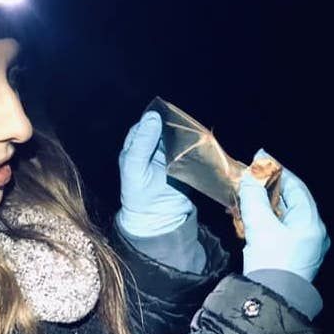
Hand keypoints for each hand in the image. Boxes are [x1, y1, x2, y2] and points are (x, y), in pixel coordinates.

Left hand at [116, 111, 193, 236]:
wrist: (158, 217)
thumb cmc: (138, 192)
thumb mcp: (134, 166)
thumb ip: (142, 142)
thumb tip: (153, 116)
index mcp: (137, 142)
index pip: (148, 122)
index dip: (158, 117)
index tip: (167, 116)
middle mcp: (154, 143)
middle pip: (166, 125)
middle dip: (174, 123)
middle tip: (183, 123)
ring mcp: (170, 151)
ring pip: (179, 134)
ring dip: (186, 132)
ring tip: (192, 131)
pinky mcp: (185, 160)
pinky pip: (190, 147)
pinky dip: (194, 144)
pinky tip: (199, 142)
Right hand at [240, 149, 330, 281]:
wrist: (272, 299)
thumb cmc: (271, 260)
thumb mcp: (260, 224)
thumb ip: (253, 197)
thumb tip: (248, 177)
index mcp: (311, 221)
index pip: (295, 186)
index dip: (276, 171)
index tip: (260, 158)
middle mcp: (312, 232)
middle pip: (289, 201)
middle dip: (266, 188)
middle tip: (249, 177)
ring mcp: (303, 245)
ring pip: (282, 215)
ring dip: (262, 204)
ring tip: (243, 196)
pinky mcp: (291, 256)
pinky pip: (278, 229)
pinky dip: (264, 220)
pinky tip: (247, 217)